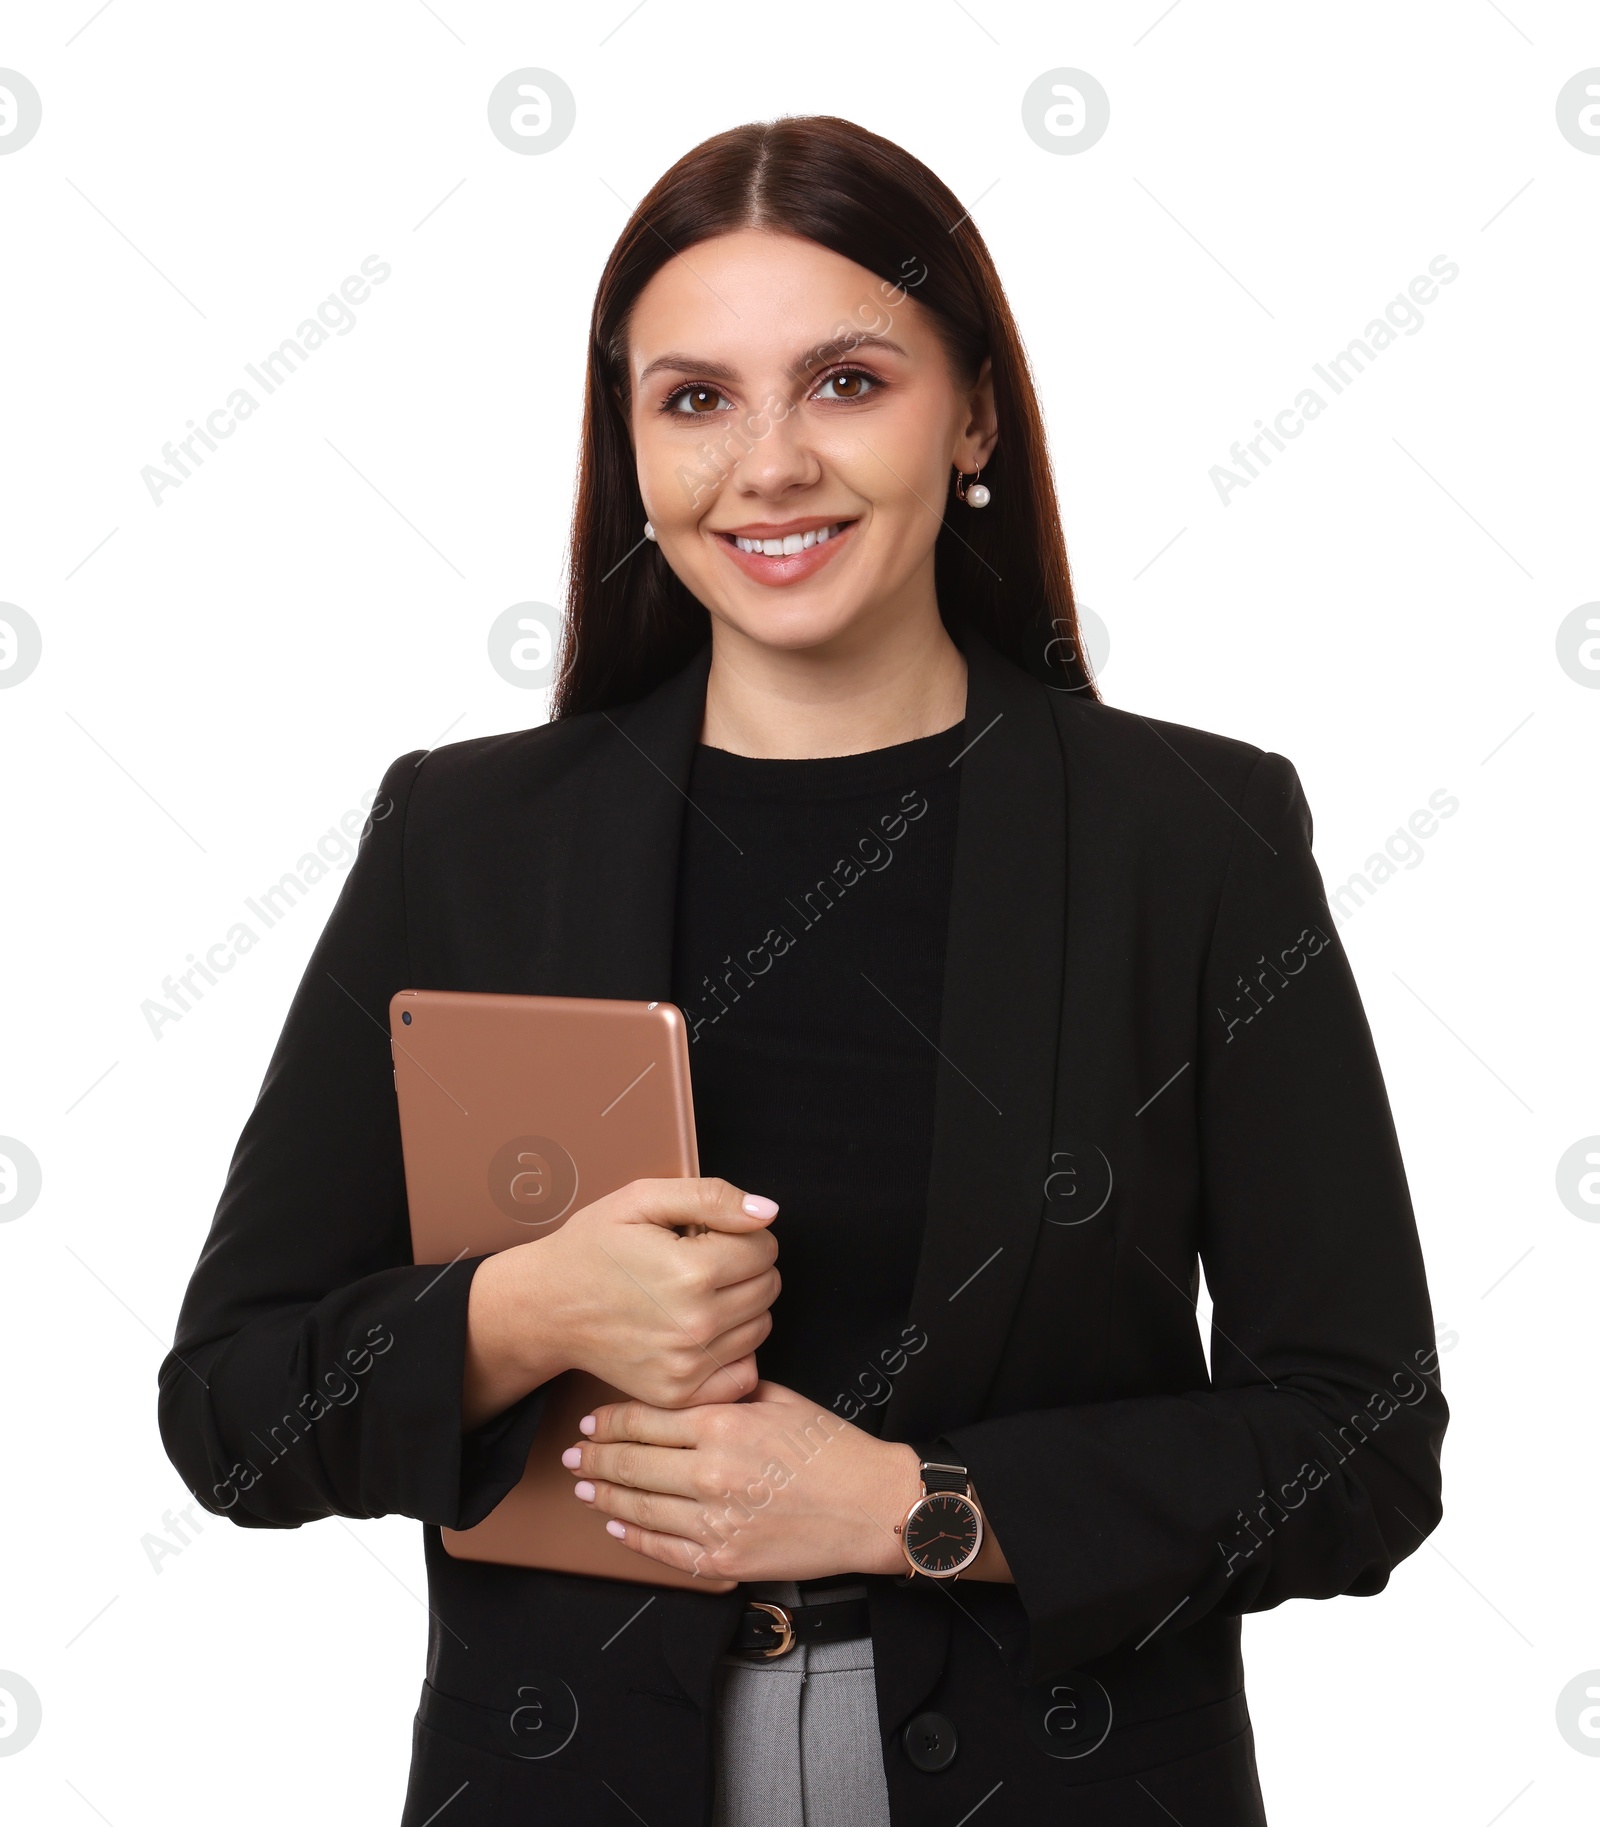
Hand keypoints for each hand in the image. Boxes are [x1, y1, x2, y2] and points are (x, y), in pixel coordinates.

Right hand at [461, 1178, 780, 1428]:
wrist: (548, 1306)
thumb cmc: (594, 1247)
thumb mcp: (642, 1199)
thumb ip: (712, 1198)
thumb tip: (767, 1213)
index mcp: (692, 1271)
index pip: (765, 1247)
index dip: (740, 1234)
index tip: (705, 1236)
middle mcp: (696, 1325)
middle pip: (768, 1287)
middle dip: (745, 1267)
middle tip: (699, 1263)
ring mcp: (688, 1366)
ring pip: (761, 1327)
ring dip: (741, 1306)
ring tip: (695, 1295)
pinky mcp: (680, 1394)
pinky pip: (743, 1373)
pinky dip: (734, 1351)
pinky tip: (703, 1332)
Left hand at [562, 1379, 922, 1581]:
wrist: (873, 1506)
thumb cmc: (834, 1450)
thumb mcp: (782, 1399)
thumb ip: (731, 1392)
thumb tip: (693, 1387)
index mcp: (723, 1425)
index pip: (644, 1420)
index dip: (608, 1421)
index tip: (591, 1421)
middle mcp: (711, 1472)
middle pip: (632, 1463)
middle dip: (595, 1458)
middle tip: (574, 1455)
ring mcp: (715, 1520)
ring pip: (640, 1508)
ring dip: (605, 1496)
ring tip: (585, 1488)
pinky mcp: (725, 1559)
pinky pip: (664, 1550)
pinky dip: (634, 1538)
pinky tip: (618, 1526)